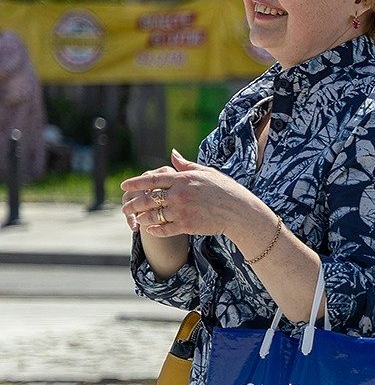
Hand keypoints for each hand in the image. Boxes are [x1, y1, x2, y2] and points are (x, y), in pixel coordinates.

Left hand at [120, 150, 267, 242]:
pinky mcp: (187, 225)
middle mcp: (179, 194)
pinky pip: (164, 229)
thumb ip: (186, 166)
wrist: (240, 212)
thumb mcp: (207, 173)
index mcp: (183, 179)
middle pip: (147, 198)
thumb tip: (172, 154)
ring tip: (137, 218)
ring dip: (142, 217)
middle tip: (125, 206)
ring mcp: (182, 211)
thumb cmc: (226, 190)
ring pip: (153, 215)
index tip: (124, 185)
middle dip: (133, 203)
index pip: (152, 179)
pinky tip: (150, 229)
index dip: (135, 182)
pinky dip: (154, 230)